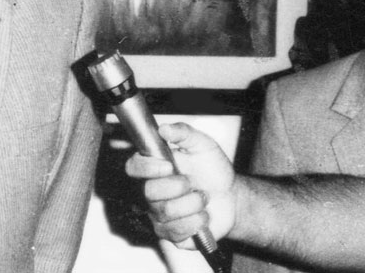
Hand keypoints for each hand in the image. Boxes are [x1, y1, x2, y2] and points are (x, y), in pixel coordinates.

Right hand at [125, 123, 235, 246]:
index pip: (133, 167)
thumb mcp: (202, 145)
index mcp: (155, 168)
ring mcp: (159, 215)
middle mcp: (152, 192)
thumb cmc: (213, 169)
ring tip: (202, 198)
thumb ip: (183, 133)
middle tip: (193, 183)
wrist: (231, 196)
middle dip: (179, 187)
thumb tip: (164, 129)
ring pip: (166, 213)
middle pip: (149, 192)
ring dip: (193, 204)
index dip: (148, 168)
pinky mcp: (172, 234)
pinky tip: (203, 216)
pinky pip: (177, 232)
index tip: (169, 165)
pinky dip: (196, 223)